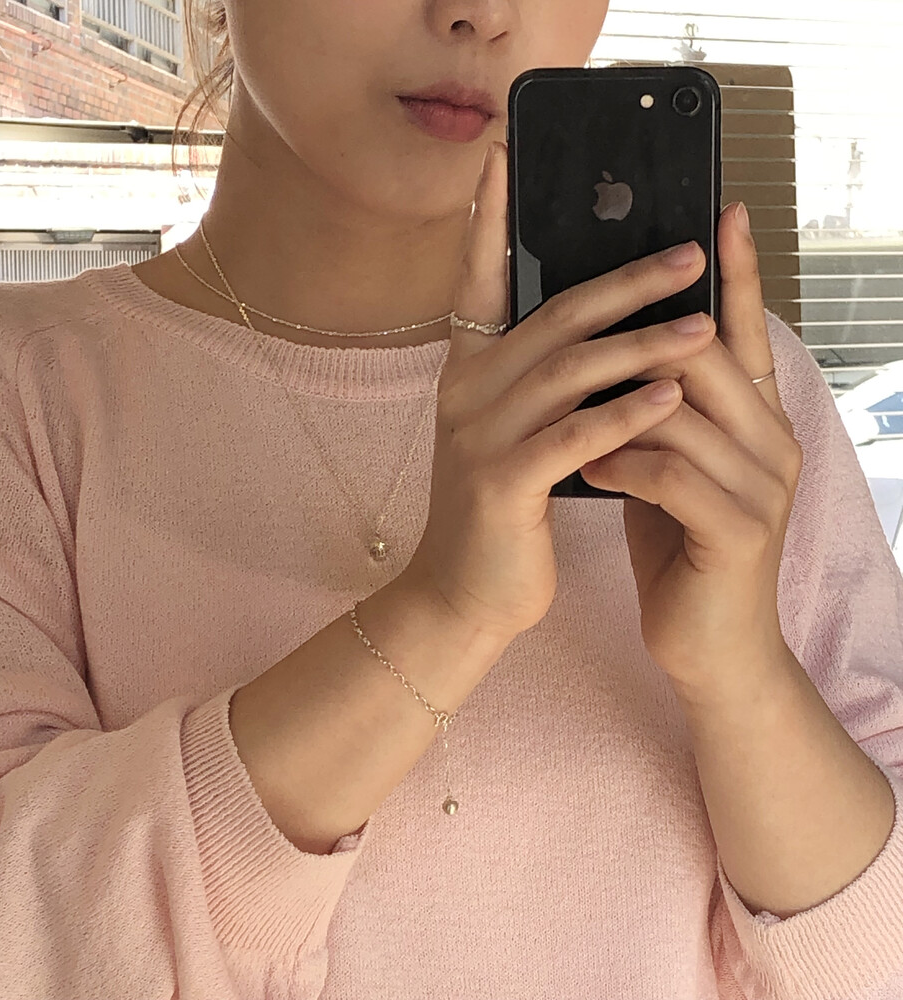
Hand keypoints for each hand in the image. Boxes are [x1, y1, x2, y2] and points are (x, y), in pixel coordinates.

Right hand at [403, 141, 716, 642]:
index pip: (476, 281)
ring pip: (569, 371)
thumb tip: (599, 328)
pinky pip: (574, 437)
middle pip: (552, 319)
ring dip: (643, 346)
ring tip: (703, 328)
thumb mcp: (510, 433)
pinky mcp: (501, 483)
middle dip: (625, 283)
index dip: (489, 218)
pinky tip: (672, 398)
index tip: (505, 157)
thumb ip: (537, 380)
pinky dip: (626, 415)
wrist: (461, 591)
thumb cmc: (499, 508)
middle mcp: (466, 393)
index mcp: (466, 373)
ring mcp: (478, 436)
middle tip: (687, 257)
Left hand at [577, 202, 802, 696]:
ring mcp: (762, 486)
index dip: (736, 271)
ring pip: (682, 410)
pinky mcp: (737, 531)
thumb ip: (658, 407)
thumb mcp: (666, 461)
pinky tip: (593, 473)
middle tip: (588, 314)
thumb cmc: (676, 541)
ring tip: (570, 411)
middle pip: (706, 356)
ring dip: (619, 407)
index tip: (720, 210)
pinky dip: (623, 465)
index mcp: (754, 419)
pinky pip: (670, 473)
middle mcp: (771, 441)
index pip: (745, 330)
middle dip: (645, 333)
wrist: (706, 642)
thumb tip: (614, 344)